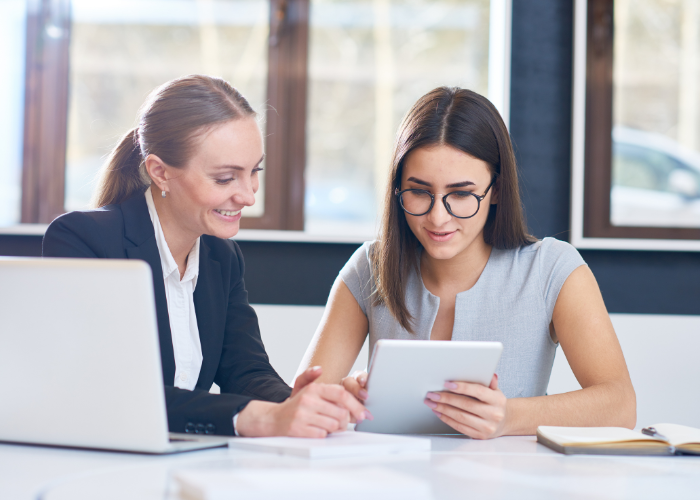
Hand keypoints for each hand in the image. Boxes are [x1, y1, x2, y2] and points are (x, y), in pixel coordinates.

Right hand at [236, 366, 367, 437]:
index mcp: (313, 388)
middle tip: (342, 422)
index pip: (341, 394)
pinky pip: (322, 435)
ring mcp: (302, 415)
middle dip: (345, 421)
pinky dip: (323, 434)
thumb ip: (312, 376)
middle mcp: (308, 400)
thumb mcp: (303, 388)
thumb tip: (319, 369)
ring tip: (327, 425)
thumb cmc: (295, 405)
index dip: (356, 405)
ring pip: (333, 425)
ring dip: (335, 429)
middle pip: (341, 413)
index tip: (364, 414)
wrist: (272, 420)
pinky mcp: (298, 429)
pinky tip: (316, 430)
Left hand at [423, 374, 507, 438]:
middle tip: (433, 394)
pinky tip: (439, 412)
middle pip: (466, 404)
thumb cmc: (495, 403)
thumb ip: (489, 382)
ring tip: (432, 403)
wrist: (505, 422)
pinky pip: (460, 427)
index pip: (478, 391)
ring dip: (443, 409)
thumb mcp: (495, 390)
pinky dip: (447, 419)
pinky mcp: (479, 436)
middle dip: (446, 398)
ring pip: (460, 416)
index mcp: (498, 400)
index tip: (447, 384)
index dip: (462, 387)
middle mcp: (494, 414)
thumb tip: (490, 374)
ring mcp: (487, 427)